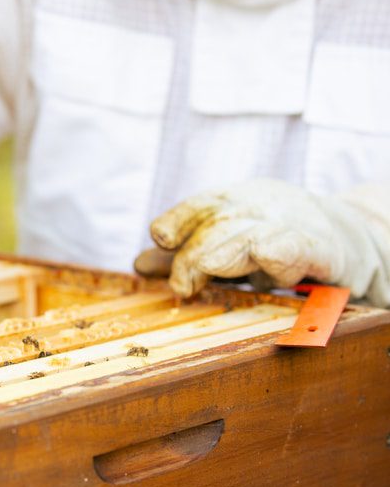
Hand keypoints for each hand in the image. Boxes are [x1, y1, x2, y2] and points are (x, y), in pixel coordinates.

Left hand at [135, 178, 388, 301]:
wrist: (348, 237)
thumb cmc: (275, 237)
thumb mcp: (228, 239)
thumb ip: (184, 252)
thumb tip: (139, 265)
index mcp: (235, 202)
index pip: (201, 205)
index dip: (179, 219)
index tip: (161, 237)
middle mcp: (261, 208)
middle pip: (221, 226)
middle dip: (196, 254)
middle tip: (182, 284)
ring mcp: (292, 226)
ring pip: (254, 238)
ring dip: (229, 253)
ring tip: (211, 267)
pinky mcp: (323, 251)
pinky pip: (300, 250)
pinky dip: (282, 251)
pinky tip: (266, 254)